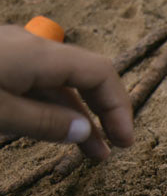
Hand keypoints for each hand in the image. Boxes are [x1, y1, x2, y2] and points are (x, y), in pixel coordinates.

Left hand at [0, 26, 132, 158]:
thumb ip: (43, 122)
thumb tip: (84, 131)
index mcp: (38, 55)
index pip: (100, 73)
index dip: (119, 107)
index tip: (124, 142)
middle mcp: (30, 46)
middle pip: (84, 74)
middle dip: (104, 111)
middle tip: (115, 145)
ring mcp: (12, 51)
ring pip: (57, 82)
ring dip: (77, 113)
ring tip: (89, 149)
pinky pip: (35, 82)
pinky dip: (51, 106)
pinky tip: (53, 126)